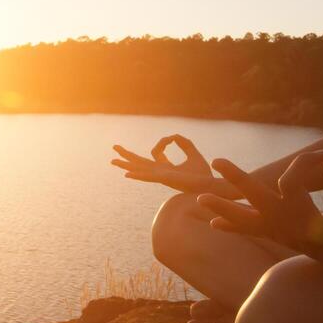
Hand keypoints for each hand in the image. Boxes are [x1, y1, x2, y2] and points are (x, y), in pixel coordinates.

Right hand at [110, 135, 240, 196]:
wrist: (210, 185)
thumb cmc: (203, 174)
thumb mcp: (193, 153)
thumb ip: (184, 143)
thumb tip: (173, 136)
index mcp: (166, 168)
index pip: (156, 153)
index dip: (163, 142)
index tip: (172, 139)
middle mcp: (160, 173)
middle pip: (139, 163)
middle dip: (127, 155)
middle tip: (114, 147)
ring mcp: (160, 177)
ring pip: (139, 169)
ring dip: (125, 164)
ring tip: (112, 160)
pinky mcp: (164, 179)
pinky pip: (148, 176)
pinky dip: (137, 174)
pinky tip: (127, 174)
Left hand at [197, 151, 322, 276]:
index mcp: (308, 221)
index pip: (292, 183)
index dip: (305, 163)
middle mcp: (290, 229)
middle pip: (257, 203)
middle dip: (237, 182)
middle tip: (217, 161)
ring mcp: (283, 235)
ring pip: (247, 222)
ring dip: (225, 210)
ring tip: (200, 199)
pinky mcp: (281, 237)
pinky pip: (252, 231)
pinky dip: (234, 226)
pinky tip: (213, 223)